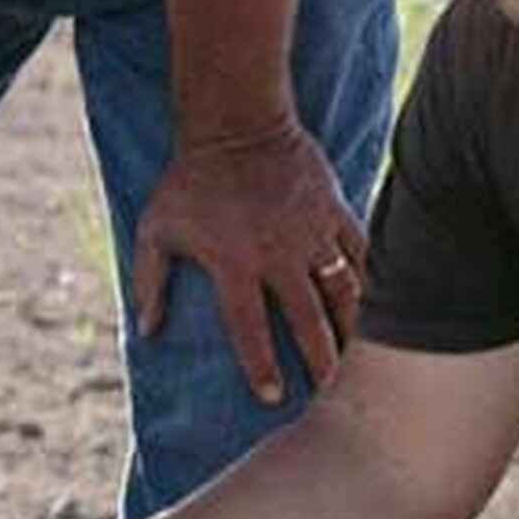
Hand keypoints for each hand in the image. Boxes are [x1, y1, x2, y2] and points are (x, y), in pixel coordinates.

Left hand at [130, 121, 363, 403]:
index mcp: (234, 262)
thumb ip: (148, 281)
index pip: (250, 328)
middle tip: (327, 391)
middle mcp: (278, 253)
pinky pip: (360, 253)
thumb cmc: (189, 181)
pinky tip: (370, 304)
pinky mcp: (334, 210)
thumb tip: (147, 332)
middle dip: (322, 361)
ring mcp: (311, 232)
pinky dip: (367, 280)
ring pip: (344, 292)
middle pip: (309, 321)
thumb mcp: (155, 228)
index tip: (272, 396)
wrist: (235, 122)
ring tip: (355, 355)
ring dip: (352, 327)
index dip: (262, 366)